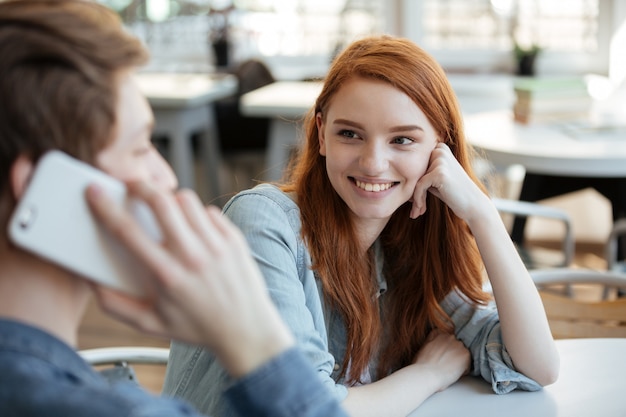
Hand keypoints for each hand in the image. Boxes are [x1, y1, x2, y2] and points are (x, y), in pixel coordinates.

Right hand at [85, 181, 293, 376]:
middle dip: (140, 186)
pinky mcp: (234, 240)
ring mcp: (216, 245)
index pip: (128, 232)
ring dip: (170, 199)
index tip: (95, 191)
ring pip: (187, 200)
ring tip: (165, 209)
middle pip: (160, 203)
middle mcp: (192, 257)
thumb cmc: (197, 328)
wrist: (246, 331)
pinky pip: (210, 211)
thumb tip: (92, 280)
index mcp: (166, 276)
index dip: (106, 208)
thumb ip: (116, 305)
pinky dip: (197, 214)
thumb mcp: (151, 325)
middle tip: (131, 185)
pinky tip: (193, 227)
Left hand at [409, 143, 487, 221]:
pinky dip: (418, 199)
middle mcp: (440, 150)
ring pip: (416, 180)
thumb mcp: (435, 178)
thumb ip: (422, 172)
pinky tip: (421, 210)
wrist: (474, 205)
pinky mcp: (439, 172)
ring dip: (415, 198)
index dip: (413, 183)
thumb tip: (398, 175)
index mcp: (439, 148)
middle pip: (415, 171)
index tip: (412, 201)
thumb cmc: (453, 193)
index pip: (416, 164)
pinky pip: (419, 186)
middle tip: (415, 209)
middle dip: (413, 191)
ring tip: (417, 211)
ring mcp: (440, 160)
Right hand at [413, 331, 469, 391]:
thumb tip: (436, 341)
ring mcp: (459, 345)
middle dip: (453, 354)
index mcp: (440, 333)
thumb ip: (432, 339)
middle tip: (446, 364)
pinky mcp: (466, 355)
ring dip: (459, 362)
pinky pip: (468, 365)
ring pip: (462, 355)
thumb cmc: (422, 364)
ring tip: (449, 370)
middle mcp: (450, 336)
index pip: (448, 340)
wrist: (427, 374)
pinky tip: (453, 374)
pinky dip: (463, 371)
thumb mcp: (424, 345)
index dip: (446, 350)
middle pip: (456, 346)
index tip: (443, 357)